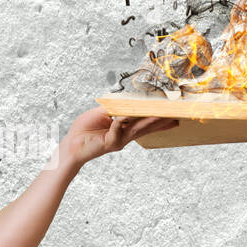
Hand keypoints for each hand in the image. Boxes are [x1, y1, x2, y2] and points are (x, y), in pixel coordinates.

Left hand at [56, 107, 179, 170]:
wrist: (71, 145)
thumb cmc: (84, 130)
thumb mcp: (101, 113)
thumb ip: (114, 108)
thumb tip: (126, 101)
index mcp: (124, 129)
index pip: (143, 123)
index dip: (157, 120)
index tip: (172, 116)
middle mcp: (124, 136)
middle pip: (145, 127)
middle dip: (160, 121)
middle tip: (176, 118)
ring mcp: (118, 141)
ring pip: (136, 129)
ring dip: (149, 121)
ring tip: (162, 116)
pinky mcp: (110, 143)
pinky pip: (118, 129)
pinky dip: (121, 121)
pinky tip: (124, 116)